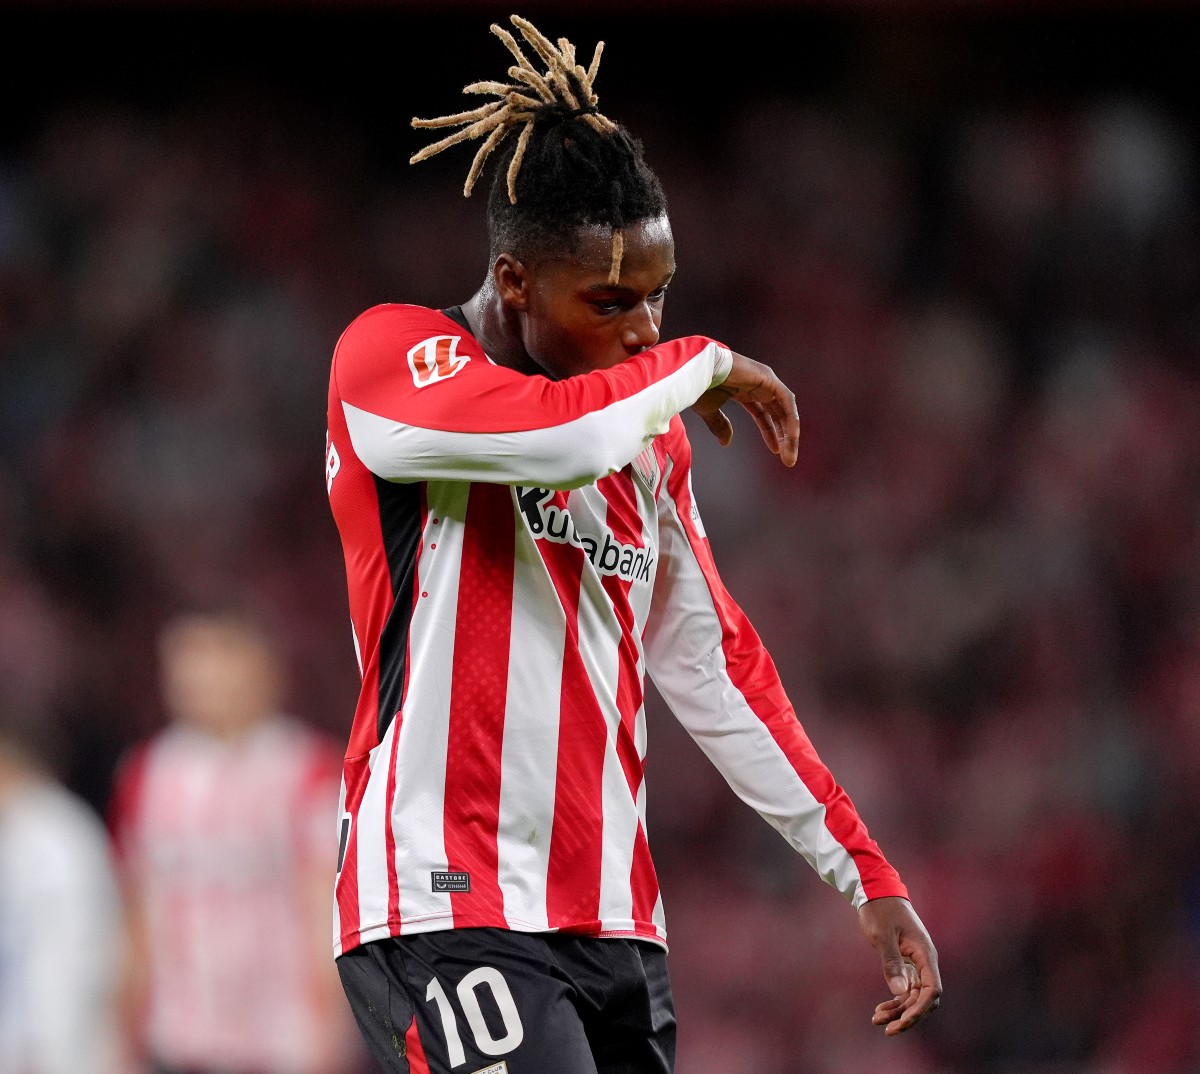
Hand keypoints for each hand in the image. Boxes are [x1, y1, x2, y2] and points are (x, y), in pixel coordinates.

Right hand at [692, 350, 798, 466]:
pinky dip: (791, 419)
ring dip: (790, 433)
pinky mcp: (769, 378)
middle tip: (788, 459)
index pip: (763, 413)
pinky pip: (786, 401)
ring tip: (789, 455)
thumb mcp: (709, 410)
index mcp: (744, 389)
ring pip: (785, 409)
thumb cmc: (698, 385)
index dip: (770, 432)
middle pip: (777, 413)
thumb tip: (726, 442)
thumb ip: (719, 425)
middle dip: (784, 436)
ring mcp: (765, 380)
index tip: (776, 451)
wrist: (697, 370)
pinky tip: (791, 438)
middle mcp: (758, 384)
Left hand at [857, 895, 941, 1035]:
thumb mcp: (882, 935)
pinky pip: (906, 989)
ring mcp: (916, 963)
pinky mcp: (906, 964)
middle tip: (886, 1028)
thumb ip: (892, 962)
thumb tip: (901, 992)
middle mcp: (925, 961)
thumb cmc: (880, 910)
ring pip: (914, 996)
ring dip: (899, 1010)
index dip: (920, 1009)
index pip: (932, 990)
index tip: (902, 1022)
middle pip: (924, 998)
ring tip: (877, 1020)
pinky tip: (881, 1010)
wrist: (875, 892)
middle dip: (907, 1015)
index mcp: (925, 954)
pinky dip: (895, 1000)